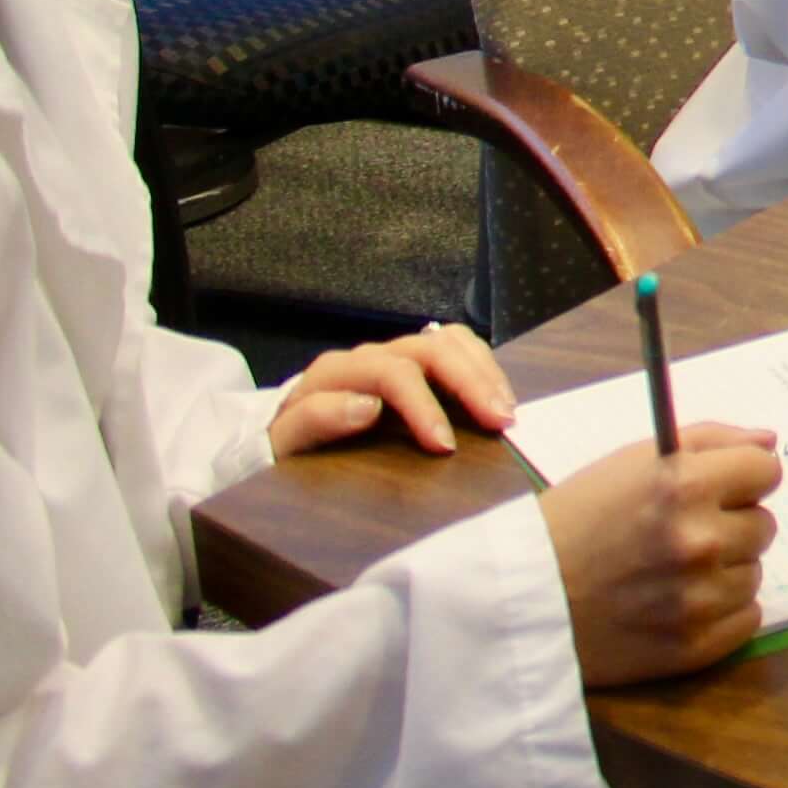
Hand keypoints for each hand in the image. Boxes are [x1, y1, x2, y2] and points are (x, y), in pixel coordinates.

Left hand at [270, 322, 516, 457]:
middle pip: (432, 349)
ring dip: (485, 372)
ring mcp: (396, 354)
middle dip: (471, 382)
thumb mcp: (282, 443)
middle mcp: (371, 355)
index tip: (445, 446)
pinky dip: (484, 367)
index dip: (424, 405)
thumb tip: (366, 406)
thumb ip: (314, 421)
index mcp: (338, 371)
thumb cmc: (284, 445)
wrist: (280, 435)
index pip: (393, 373)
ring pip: (451, 341)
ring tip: (507, 410)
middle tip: (501, 422)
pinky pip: (457, 347)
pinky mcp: (416, 363)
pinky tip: (498, 397)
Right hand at [538, 421, 784, 685]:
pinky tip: (677, 603)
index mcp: (685, 487)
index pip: (767, 471)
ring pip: (754, 573)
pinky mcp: (695, 647)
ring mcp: (699, 599)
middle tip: (680, 534)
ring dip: (724, 570)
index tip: (718, 488)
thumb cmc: (574, 519)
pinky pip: (747, 618)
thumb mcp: (631, 461)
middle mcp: (700, 542)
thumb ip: (709, 441)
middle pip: (764, 524)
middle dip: (730, 524)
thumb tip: (771, 443)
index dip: (742, 477)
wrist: (521, 597)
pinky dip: (721, 612)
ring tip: (670, 571)